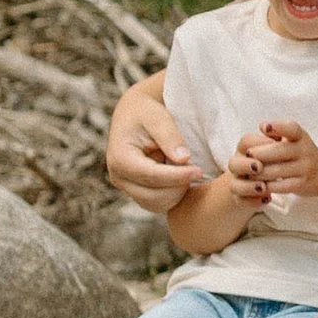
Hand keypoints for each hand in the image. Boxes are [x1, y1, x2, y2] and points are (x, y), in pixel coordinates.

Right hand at [107, 93, 204, 212]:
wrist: (134, 115)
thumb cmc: (147, 113)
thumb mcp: (158, 117)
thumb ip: (170, 136)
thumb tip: (183, 159)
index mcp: (120, 158)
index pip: (152, 176)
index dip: (178, 176)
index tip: (199, 170)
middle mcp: (118, 177)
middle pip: (154, 197)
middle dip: (178, 186)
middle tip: (196, 169)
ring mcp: (126, 187)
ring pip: (157, 204)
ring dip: (177, 192)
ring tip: (185, 170)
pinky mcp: (136, 193)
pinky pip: (158, 204)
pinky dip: (172, 195)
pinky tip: (180, 177)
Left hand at [235, 119, 317, 200]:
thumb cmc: (301, 153)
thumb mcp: (295, 139)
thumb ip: (279, 131)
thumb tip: (262, 126)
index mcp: (301, 137)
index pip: (292, 129)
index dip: (278, 126)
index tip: (263, 127)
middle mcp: (305, 151)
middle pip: (280, 150)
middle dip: (260, 153)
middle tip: (247, 154)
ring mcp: (305, 168)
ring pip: (277, 170)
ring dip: (259, 172)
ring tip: (248, 171)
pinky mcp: (303, 184)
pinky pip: (280, 186)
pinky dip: (267, 185)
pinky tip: (259, 184)